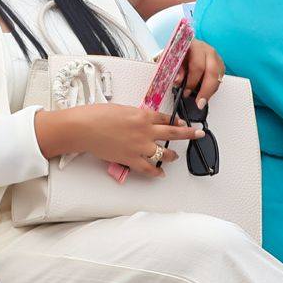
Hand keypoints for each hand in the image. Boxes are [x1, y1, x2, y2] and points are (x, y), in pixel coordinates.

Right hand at [58, 103, 202, 177]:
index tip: (183, 122)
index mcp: (143, 115)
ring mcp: (140, 147)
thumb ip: (135, 115)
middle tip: (198, 134)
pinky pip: (149, 169)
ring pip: (165, 152)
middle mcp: (145, 131)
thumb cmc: (97, 115)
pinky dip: (156, 172)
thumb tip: (141, 120)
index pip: (166, 118)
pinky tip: (161, 173)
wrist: (84, 128)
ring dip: (172, 155)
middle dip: (189, 133)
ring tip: (175, 156)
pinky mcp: (131, 159)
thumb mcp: (121, 109)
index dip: (177, 120)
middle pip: (174, 132)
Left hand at [176, 40, 224, 108]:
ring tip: (201, 100)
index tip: (186, 93)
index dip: (192, 81)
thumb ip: (174, 70)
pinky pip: (220, 77)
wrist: (182, 48)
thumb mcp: (170, 61)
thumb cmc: (176, 55)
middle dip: (205, 90)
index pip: (197, 65)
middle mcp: (206, 49)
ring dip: (210, 90)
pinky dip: (213, 87)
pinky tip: (205, 93)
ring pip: (218, 76)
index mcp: (192, 45)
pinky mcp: (219, 62)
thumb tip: (178, 81)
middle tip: (199, 103)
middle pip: (212, 71)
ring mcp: (215, 55)